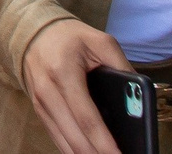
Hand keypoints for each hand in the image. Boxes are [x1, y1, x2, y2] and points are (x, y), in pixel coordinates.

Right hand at [20, 18, 132, 153]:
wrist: (31, 30)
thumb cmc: (70, 37)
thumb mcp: (101, 42)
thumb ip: (123, 67)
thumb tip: (140, 98)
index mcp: (63, 72)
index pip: (87, 117)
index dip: (104, 142)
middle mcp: (47, 91)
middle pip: (74, 136)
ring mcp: (39, 102)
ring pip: (64, 142)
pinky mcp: (38, 109)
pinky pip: (56, 137)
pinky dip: (73, 150)